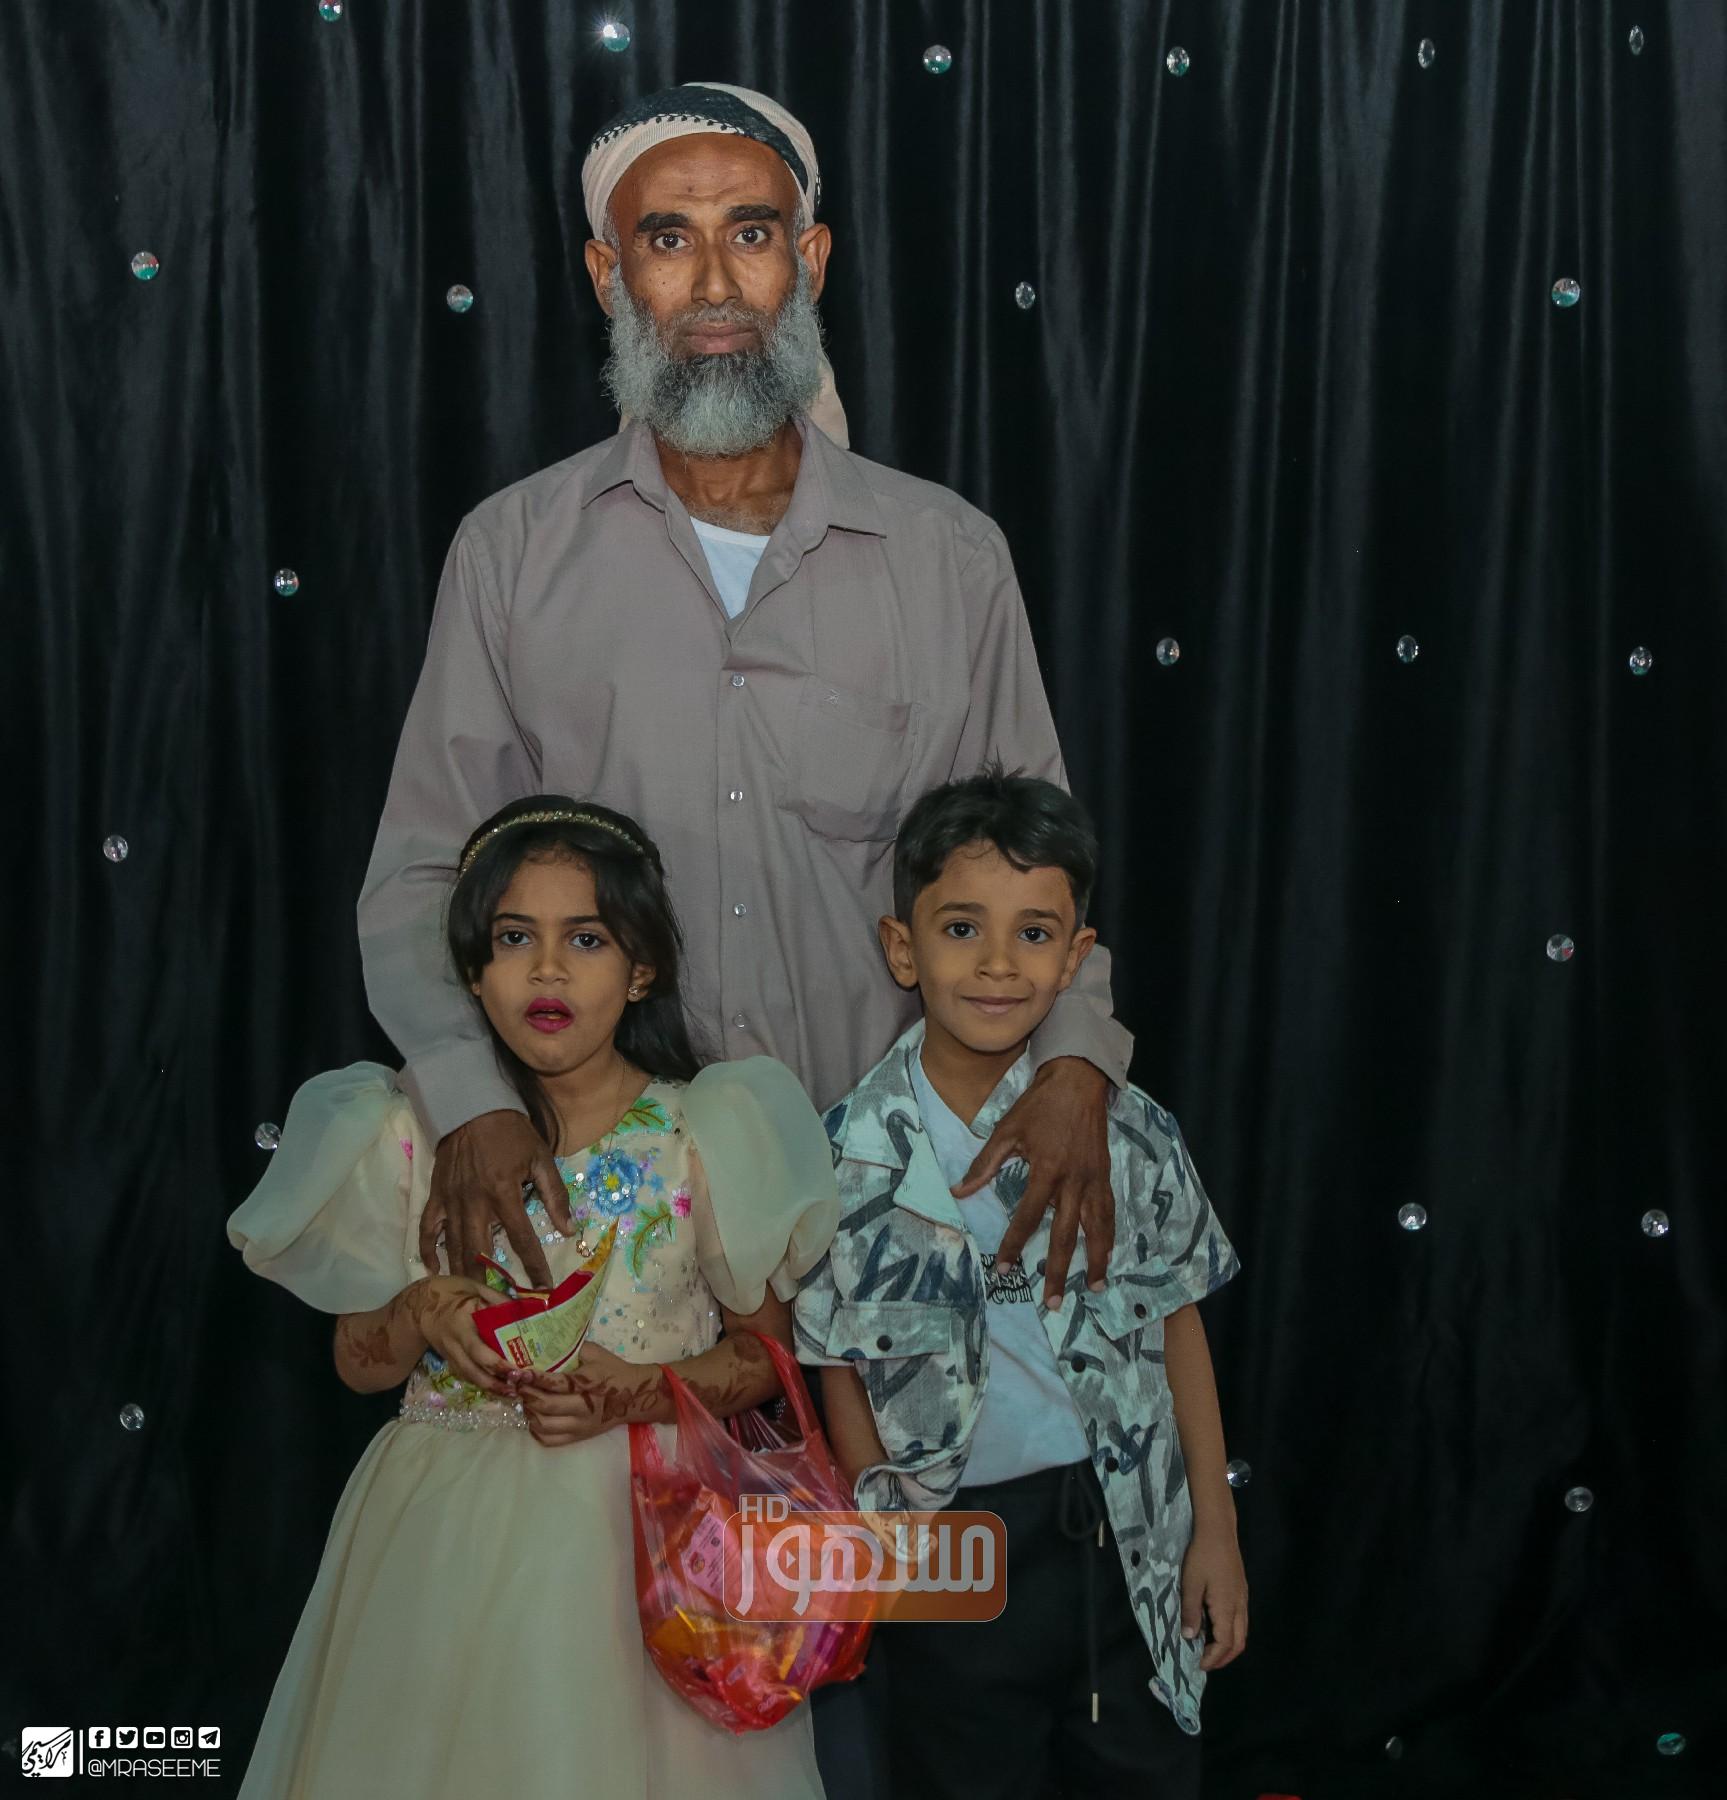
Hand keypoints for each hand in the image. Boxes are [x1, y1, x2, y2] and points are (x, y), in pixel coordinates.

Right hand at [408, 1275, 513, 1394]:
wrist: (419, 1304)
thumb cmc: (451, 1291)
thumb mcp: (475, 1287)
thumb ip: (498, 1299)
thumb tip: (524, 1311)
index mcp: (461, 1322)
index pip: (478, 1348)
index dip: (497, 1363)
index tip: (517, 1370)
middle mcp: (454, 1343)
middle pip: (473, 1370)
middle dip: (495, 1382)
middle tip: (518, 1387)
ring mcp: (450, 1354)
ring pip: (469, 1376)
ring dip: (490, 1387)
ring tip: (512, 1393)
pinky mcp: (449, 1360)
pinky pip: (465, 1375)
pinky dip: (481, 1383)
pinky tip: (498, 1387)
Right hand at [423, 1109, 571, 1288]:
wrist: (472, 1107)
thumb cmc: (511, 1133)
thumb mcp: (541, 1158)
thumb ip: (555, 1194)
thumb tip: (569, 1228)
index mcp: (503, 1194)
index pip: (521, 1239)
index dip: (534, 1267)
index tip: (543, 1290)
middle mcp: (474, 1203)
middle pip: (480, 1252)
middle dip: (490, 1282)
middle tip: (499, 1306)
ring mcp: (450, 1201)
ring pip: (453, 1246)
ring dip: (461, 1274)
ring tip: (471, 1299)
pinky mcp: (435, 1196)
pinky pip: (427, 1229)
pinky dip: (428, 1251)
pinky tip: (433, 1269)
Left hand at [518, 1342, 665, 1446]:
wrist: (634, 1397)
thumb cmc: (613, 1371)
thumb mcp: (596, 1354)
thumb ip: (573, 1349)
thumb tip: (547, 1344)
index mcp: (588, 1384)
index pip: (556, 1383)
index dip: (535, 1378)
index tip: (520, 1373)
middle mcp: (584, 1408)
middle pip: (546, 1407)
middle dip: (527, 1395)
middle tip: (517, 1386)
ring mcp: (580, 1426)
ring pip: (544, 1426)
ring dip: (529, 1413)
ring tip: (525, 1401)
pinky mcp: (578, 1437)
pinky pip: (549, 1440)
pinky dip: (536, 1430)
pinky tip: (534, 1417)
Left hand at [955, 1057, 1113, 1306]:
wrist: (1077, 1082)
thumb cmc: (1038, 1106)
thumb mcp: (1006, 1130)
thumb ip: (984, 1165)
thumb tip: (959, 1191)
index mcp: (1046, 1170)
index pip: (1028, 1218)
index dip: (1013, 1245)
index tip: (1003, 1270)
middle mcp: (1074, 1181)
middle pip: (1066, 1235)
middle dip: (1058, 1272)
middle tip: (1052, 1303)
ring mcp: (1094, 1180)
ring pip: (1097, 1229)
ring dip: (1095, 1261)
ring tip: (1092, 1288)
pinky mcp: (1105, 1176)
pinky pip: (1109, 1212)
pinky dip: (1109, 1236)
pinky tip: (1105, 1254)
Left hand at [1180, 1521, 1248, 1670]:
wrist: (1218, 1530)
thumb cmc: (1202, 1555)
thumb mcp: (1190, 1583)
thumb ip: (1190, 1611)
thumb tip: (1189, 1638)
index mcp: (1227, 1608)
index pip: (1224, 1644)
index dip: (1212, 1658)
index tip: (1196, 1664)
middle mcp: (1240, 1607)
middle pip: (1239, 1643)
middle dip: (1223, 1658)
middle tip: (1204, 1663)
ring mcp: (1242, 1598)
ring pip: (1241, 1632)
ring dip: (1227, 1646)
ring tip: (1208, 1650)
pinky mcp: (1241, 1590)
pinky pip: (1240, 1621)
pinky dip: (1230, 1633)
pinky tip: (1215, 1628)